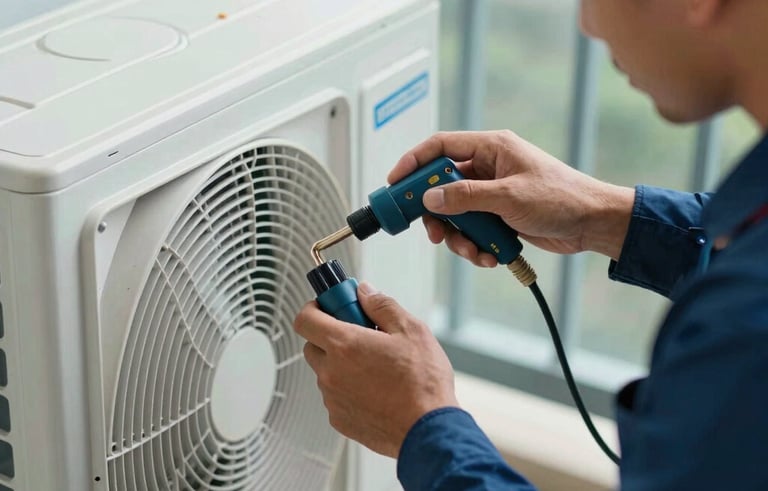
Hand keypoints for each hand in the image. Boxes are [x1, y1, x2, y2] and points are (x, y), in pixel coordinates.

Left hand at [293, 282, 458, 457]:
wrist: (428, 430)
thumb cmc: (423, 383)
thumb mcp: (411, 330)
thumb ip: (382, 306)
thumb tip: (365, 292)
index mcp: (344, 345)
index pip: (305, 319)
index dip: (315, 308)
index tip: (330, 306)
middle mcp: (331, 372)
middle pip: (313, 345)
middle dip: (331, 336)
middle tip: (361, 335)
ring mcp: (333, 399)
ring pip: (326, 372)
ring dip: (342, 365)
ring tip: (376, 368)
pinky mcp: (340, 420)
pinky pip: (335, 396)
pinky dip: (349, 389)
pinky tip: (377, 390)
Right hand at [390, 130, 635, 263]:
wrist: (592, 224)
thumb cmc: (562, 198)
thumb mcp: (509, 197)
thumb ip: (466, 196)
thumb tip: (431, 198)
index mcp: (491, 149)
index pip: (441, 147)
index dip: (414, 162)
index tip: (395, 183)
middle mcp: (488, 168)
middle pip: (442, 186)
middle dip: (437, 214)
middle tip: (433, 233)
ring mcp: (492, 193)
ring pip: (455, 214)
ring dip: (459, 237)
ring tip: (473, 251)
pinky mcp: (498, 216)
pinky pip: (472, 229)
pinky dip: (475, 245)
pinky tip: (490, 256)